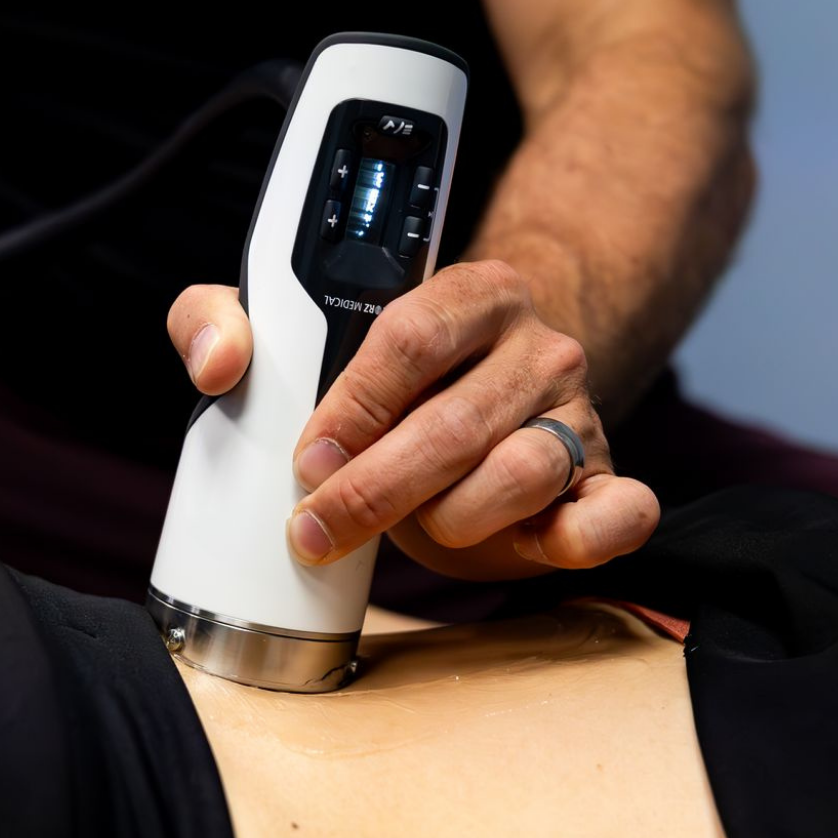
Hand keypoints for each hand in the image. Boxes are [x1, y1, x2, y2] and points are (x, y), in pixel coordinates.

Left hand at [167, 262, 659, 582]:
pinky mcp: (607, 485)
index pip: (413, 336)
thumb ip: (229, 322)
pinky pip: (621, 514)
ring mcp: (581, 418)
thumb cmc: (391, 391)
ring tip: (418, 527)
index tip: (309, 456)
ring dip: (452, 520)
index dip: (354, 405)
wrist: (485, 419)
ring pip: (523, 474)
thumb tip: (216, 363)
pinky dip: (584, 538)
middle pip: (456, 422)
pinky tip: (540, 545)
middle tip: (318, 527)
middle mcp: (540, 349)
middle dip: (375, 490)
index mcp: (474, 293)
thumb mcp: (304, 342)